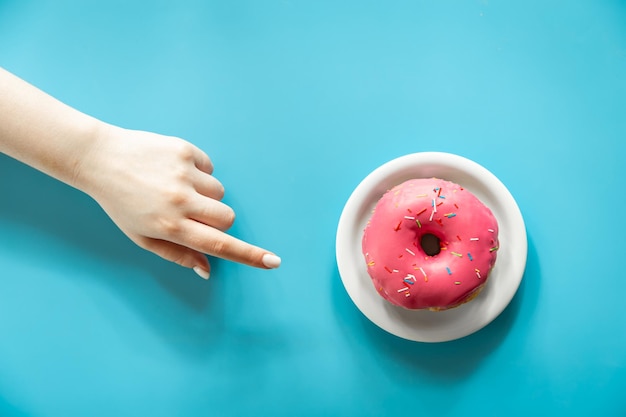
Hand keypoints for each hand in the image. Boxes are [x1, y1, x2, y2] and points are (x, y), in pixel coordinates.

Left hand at [75, 125, 279, 278]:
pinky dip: (198, 172)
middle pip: (227, 216)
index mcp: (170, 227)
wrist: (99, 159)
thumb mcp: (143, 237)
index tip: (273, 261)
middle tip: (191, 214)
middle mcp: (180, 201)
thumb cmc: (120, 204)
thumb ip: (178, 255)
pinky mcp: (185, 150)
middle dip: (217, 219)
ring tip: (176, 188)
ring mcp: (184, 174)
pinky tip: (173, 170)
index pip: (220, 245)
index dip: (250, 255)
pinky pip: (210, 168)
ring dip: (206, 194)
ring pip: (220, 191)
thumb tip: (208, 269)